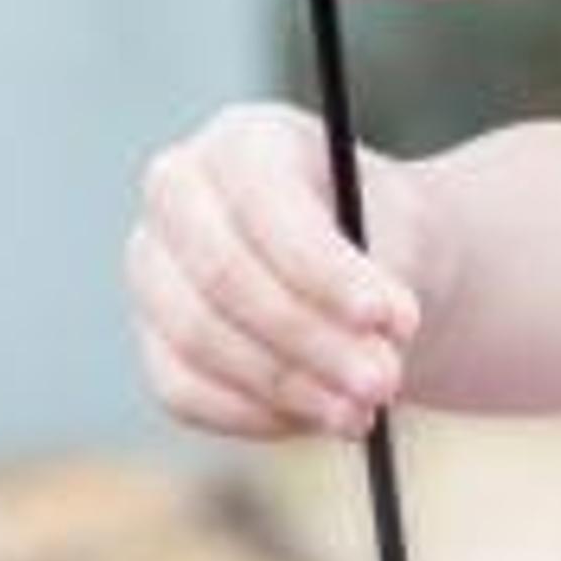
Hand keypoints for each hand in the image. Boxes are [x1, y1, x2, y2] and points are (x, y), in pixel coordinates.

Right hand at [126, 102, 439, 439]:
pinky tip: (319, 420)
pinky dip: (256, 415)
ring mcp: (152, 270)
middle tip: (384, 382)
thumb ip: (390, 274)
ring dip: (290, 387)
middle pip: (223, 275)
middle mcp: (178, 195)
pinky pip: (185, 392)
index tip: (391, 319)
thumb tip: (379, 340)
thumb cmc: (385, 237)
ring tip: (366, 413)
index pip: (266, 204)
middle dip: (311, 338)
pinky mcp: (153, 341)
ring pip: (201, 340)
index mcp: (242, 140)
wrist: (365, 276)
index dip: (326, 269)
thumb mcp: (407, 235)